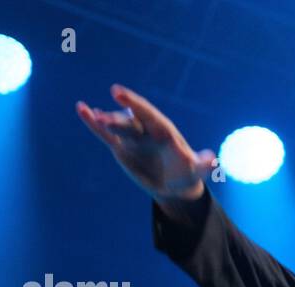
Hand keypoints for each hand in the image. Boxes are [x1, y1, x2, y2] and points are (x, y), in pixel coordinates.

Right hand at [75, 84, 217, 202]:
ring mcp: (133, 137)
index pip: (149, 115)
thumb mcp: (198, 171)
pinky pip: (106, 134)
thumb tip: (213, 160)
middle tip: (103, 117)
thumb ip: (204, 164)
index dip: (134, 105)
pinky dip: (94, 123)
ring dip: (103, 121)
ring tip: (91, 115)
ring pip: (117, 127)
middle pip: (131, 123)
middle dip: (118, 119)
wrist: (175, 185)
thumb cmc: (188, 174)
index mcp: (164, 131)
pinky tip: (82, 110)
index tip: (118, 93)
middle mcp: (146, 130)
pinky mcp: (121, 147)